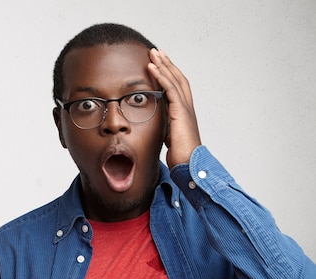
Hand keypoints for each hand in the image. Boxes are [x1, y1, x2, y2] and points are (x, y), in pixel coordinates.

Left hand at [148, 48, 201, 168]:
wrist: (189, 164)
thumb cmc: (180, 155)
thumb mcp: (169, 136)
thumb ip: (164, 126)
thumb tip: (156, 125)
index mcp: (184, 112)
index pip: (177, 87)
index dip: (169, 74)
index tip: (160, 63)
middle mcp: (187, 107)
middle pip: (177, 78)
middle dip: (167, 63)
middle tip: (156, 51)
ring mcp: (185, 108)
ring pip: (175, 79)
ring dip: (164, 64)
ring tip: (153, 53)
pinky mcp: (180, 112)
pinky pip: (170, 89)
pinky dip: (161, 76)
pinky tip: (152, 67)